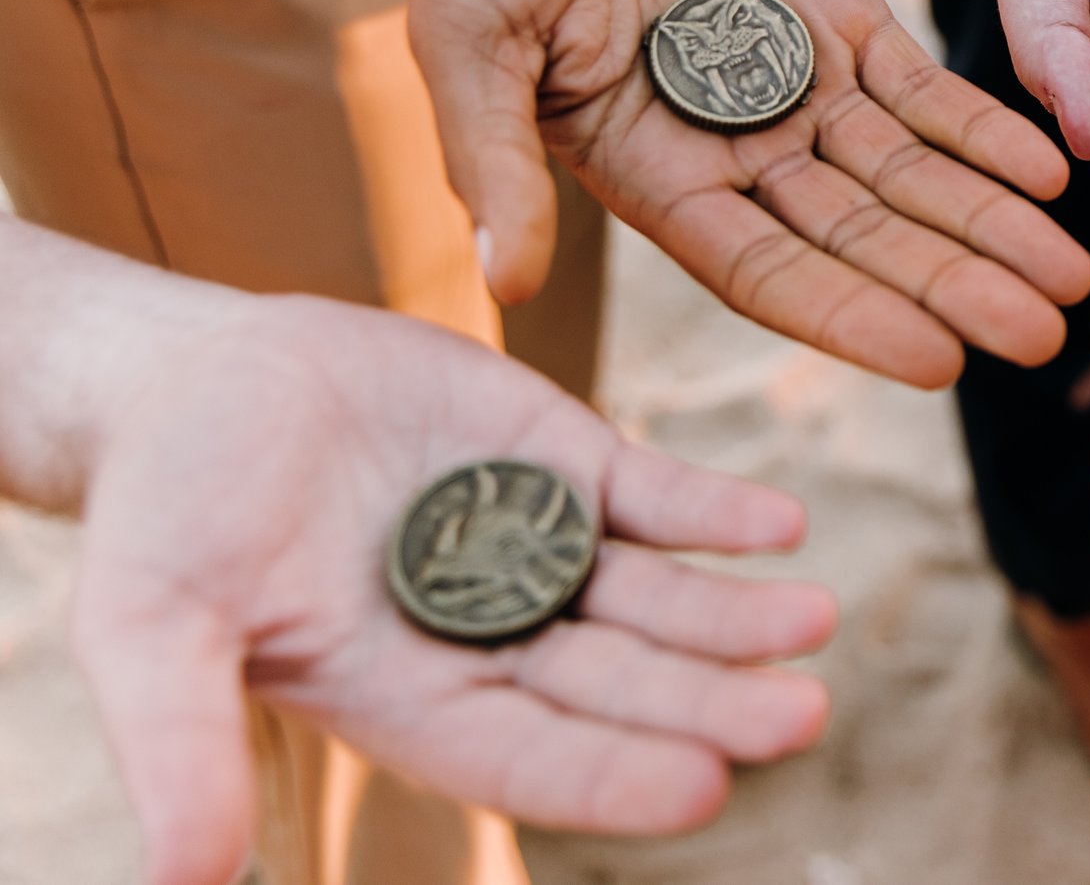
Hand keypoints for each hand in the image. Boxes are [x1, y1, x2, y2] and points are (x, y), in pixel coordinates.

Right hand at [73, 294, 835, 884]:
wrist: (198, 379)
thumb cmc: (165, 511)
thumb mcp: (152, 626)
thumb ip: (181, 742)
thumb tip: (187, 877)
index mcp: (409, 697)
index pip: (529, 758)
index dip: (610, 775)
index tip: (701, 789)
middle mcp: (491, 636)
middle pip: (619, 685)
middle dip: (709, 704)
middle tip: (801, 714)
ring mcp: (533, 545)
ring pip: (655, 596)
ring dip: (734, 614)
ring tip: (812, 618)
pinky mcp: (556, 458)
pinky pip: (651, 494)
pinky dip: (713, 512)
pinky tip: (777, 526)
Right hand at [409, 0, 1089, 388]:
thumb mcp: (465, 47)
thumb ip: (493, 160)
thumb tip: (501, 285)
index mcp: (656, 181)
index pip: (769, 273)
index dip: (852, 317)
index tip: (939, 363)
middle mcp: (741, 153)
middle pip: (864, 240)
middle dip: (954, 287)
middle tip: (1045, 338)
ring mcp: (798, 86)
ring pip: (911, 175)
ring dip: (991, 224)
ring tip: (1075, 275)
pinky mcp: (840, 17)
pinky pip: (925, 87)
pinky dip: (985, 128)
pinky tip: (1050, 168)